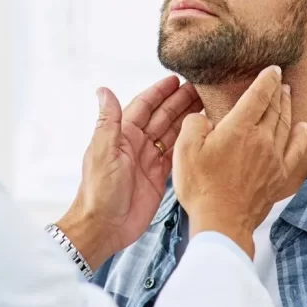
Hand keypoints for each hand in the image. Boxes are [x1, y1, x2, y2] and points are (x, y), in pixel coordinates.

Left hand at [57, 76, 201, 268]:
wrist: (104, 227)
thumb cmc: (99, 190)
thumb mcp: (103, 151)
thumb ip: (108, 121)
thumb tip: (103, 89)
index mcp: (122, 134)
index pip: (144, 106)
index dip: (159, 92)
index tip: (176, 79)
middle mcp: (136, 144)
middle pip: (162, 117)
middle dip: (180, 101)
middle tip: (202, 88)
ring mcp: (148, 160)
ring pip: (171, 133)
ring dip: (187, 119)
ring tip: (208, 105)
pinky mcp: (159, 177)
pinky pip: (176, 155)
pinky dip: (188, 144)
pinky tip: (202, 134)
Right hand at [173, 66, 306, 258]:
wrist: (221, 222)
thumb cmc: (201, 186)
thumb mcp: (185, 150)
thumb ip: (194, 124)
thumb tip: (203, 116)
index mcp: (239, 128)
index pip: (258, 95)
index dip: (266, 79)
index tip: (273, 68)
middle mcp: (261, 138)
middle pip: (274, 107)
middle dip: (277, 90)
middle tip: (279, 80)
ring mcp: (274, 157)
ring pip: (286, 124)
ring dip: (287, 107)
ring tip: (288, 95)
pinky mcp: (280, 175)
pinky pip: (297, 149)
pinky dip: (301, 135)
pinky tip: (303, 127)